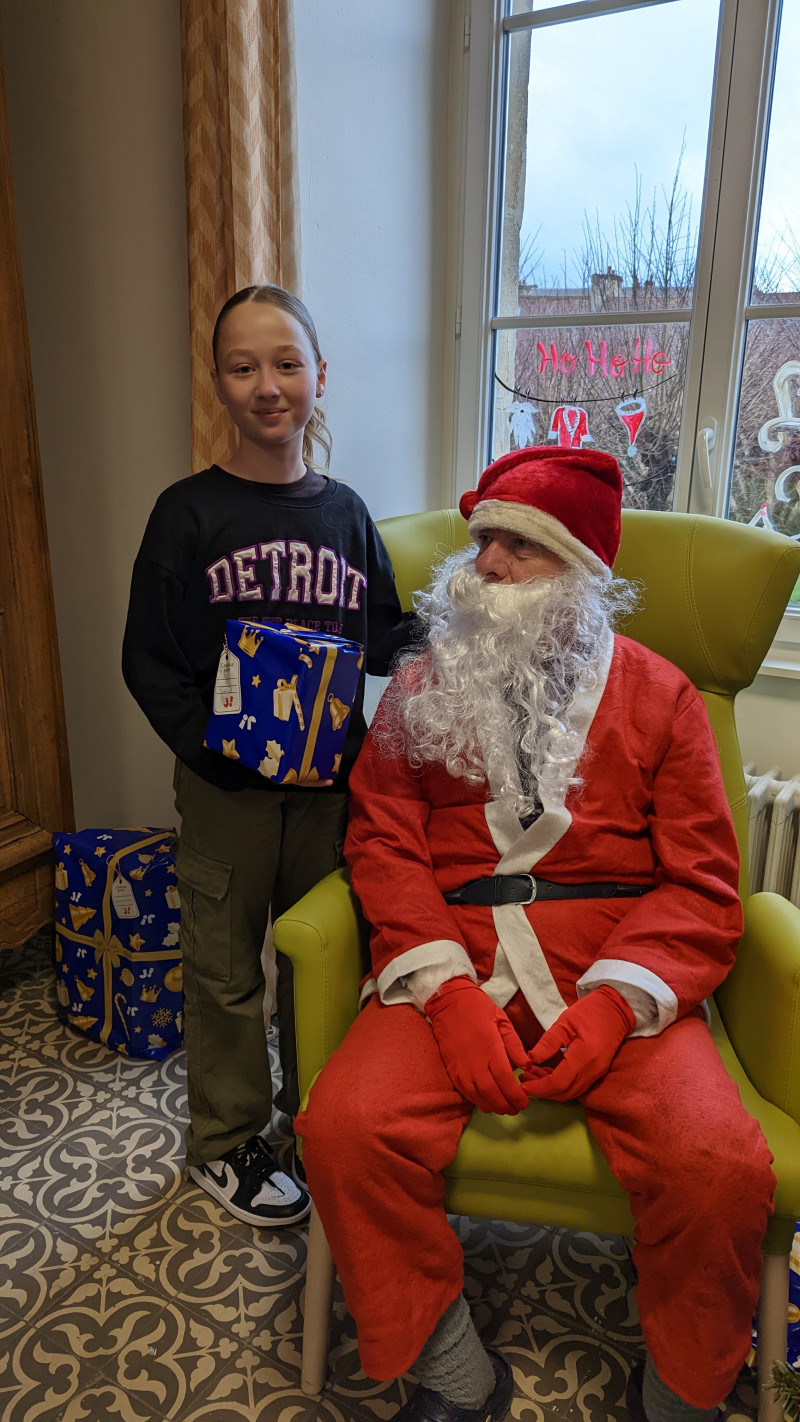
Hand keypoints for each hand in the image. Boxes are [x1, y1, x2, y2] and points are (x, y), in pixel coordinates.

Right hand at [425, 976, 529, 1115]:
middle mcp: (474, 1061)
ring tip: (504, 1108)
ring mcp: (461, 1067)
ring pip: (477, 1096)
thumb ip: (515, 1045)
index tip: (525, 1102)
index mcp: (490, 1047)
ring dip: (492, 1106)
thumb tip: (527, 1066)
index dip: (516, 1095)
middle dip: (506, 1105)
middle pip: (491, 1093)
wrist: (448, 1002)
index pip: (505, 1079)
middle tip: (516, 1109)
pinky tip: (486, 1101)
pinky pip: (465, 1091)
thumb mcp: (502, 1020)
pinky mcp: (451, 1069)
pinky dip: (476, 1100)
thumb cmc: (478, 1008)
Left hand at [520, 986, 634, 1101]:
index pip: (559, 1082)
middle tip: (523, 1080)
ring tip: (532, 1076)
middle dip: (542, 1090)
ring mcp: (598, 1073)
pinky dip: (561, 1085)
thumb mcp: (565, 1021)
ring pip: (571, 1092)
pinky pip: (577, 1086)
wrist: (616, 1010)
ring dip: (551, 1089)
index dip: (539, 1087)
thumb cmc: (590, 1011)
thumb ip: (548, 1042)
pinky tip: (547, 1073)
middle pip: (565, 1092)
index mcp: (585, 1055)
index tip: (522, 1086)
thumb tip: (531, 1059)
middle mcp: (593, 1069)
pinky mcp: (598, 1072)